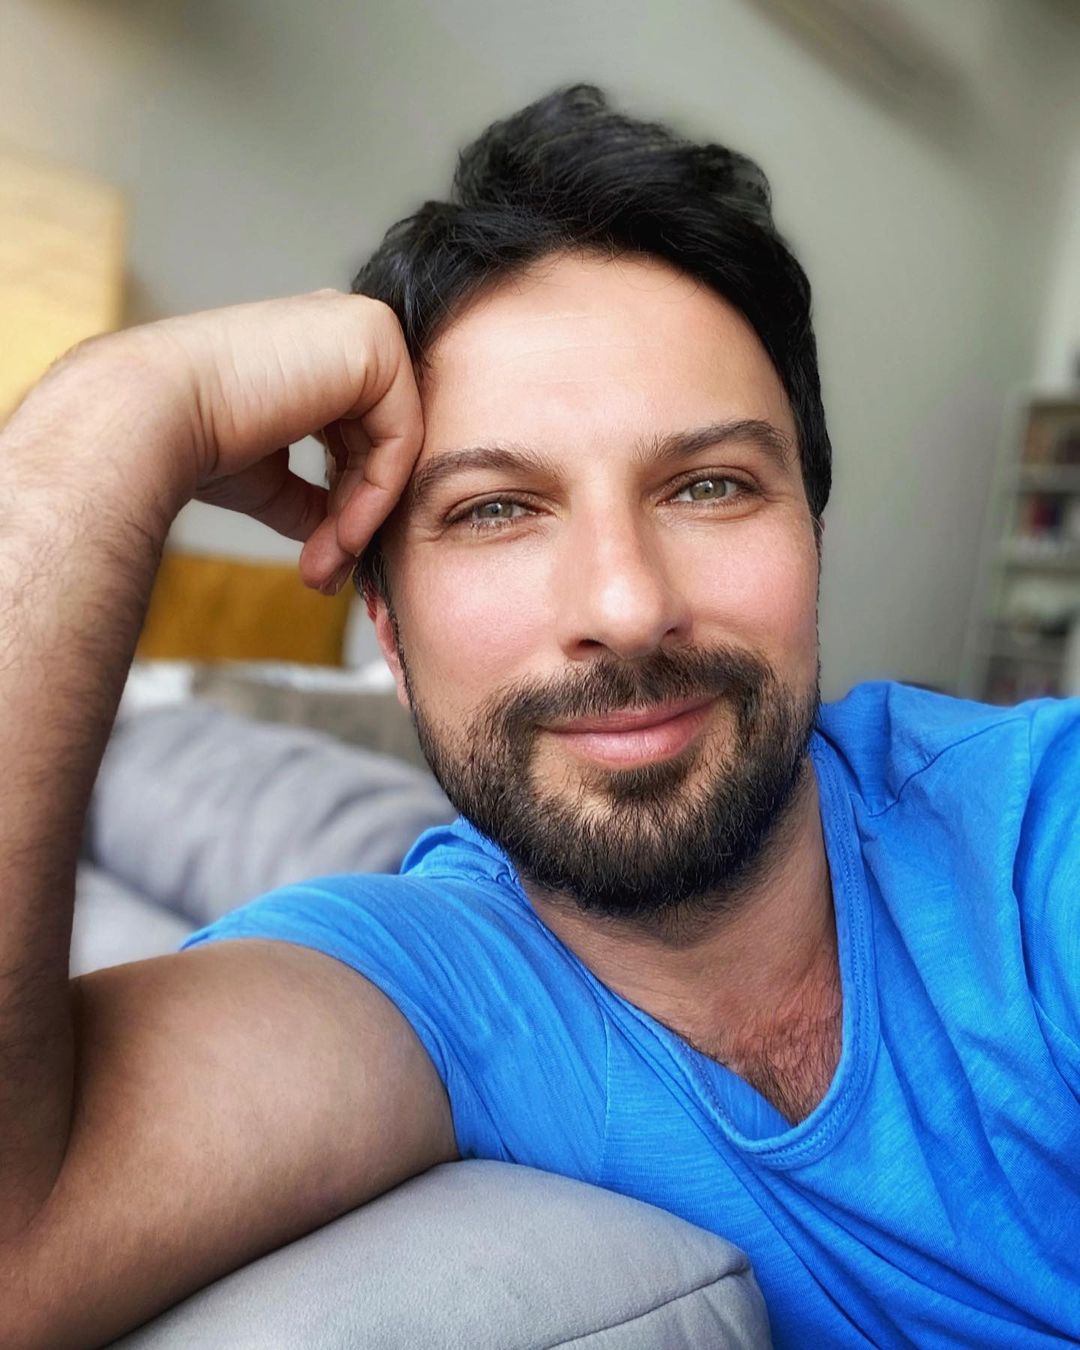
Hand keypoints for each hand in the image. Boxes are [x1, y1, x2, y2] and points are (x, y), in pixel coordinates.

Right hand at [117, 290, 422, 592]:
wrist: (155, 418)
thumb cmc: (196, 441)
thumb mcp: (269, 477)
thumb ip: (313, 499)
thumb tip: (340, 543)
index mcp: (319, 349)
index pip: (365, 437)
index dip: (349, 504)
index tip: (322, 561)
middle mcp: (344, 328)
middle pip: (385, 444)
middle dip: (356, 519)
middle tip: (324, 573)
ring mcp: (363, 326)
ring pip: (397, 447)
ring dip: (363, 518)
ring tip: (324, 562)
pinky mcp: (374, 338)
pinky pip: (403, 437)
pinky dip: (377, 496)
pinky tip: (341, 533)